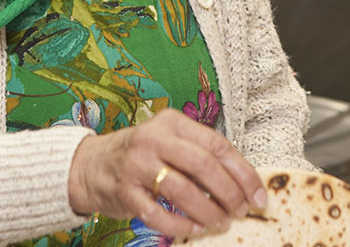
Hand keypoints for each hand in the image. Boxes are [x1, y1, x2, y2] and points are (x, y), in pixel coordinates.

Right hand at [68, 108, 265, 240]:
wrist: (93, 165)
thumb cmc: (141, 155)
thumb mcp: (169, 142)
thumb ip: (198, 155)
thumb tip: (242, 183)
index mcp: (171, 121)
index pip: (216, 144)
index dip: (242, 172)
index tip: (257, 194)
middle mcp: (153, 138)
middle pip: (202, 165)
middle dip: (229, 193)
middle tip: (241, 210)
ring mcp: (137, 164)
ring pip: (183, 190)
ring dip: (208, 212)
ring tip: (220, 223)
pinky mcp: (125, 191)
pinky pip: (159, 215)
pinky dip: (182, 225)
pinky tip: (194, 229)